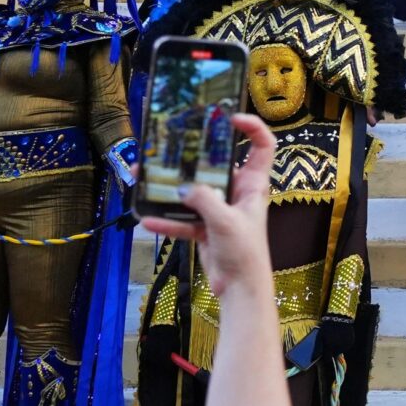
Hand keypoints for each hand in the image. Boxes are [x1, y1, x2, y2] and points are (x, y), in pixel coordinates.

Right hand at [141, 114, 278, 299]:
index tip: (230, 118)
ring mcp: (219, 210)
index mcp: (253, 185)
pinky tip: (147, 219)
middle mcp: (237, 193)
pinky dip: (167, 221)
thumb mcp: (225, 222)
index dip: (252, 128)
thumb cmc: (244, 252)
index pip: (261, 147)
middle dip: (191, 158)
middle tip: (167, 148)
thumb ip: (205, 201)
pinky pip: (183, 220)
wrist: (240, 288)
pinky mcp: (205, 229)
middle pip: (216, 167)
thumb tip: (185, 186)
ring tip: (143, 179)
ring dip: (171, 189)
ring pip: (193, 193)